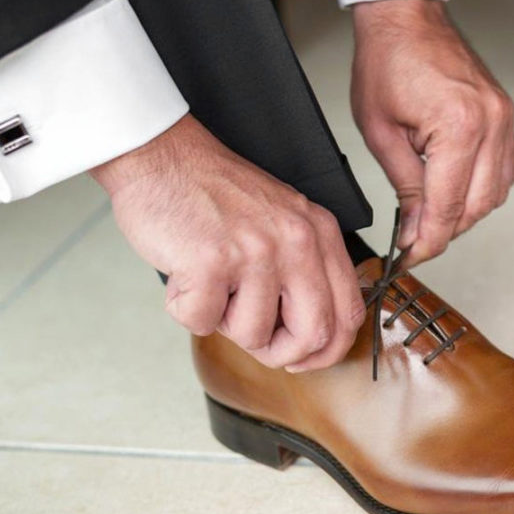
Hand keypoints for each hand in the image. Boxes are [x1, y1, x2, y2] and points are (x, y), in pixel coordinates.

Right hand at [91, 114, 364, 372]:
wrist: (164, 157)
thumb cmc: (216, 194)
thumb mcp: (284, 221)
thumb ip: (306, 270)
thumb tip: (312, 339)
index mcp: (320, 234)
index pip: (349, 314)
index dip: (327, 350)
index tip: (301, 357)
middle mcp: (297, 242)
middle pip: (314, 335)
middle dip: (280, 353)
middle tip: (255, 340)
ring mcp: (256, 252)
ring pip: (252, 334)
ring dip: (222, 322)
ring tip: (211, 283)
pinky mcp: (211, 262)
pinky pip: (202, 322)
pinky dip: (186, 309)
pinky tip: (185, 274)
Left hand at [351, 0, 513, 266]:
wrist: (407, 18)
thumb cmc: (387, 61)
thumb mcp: (380, 132)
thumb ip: (404, 185)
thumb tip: (413, 228)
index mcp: (458, 125)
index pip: (448, 204)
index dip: (428, 239)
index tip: (411, 257)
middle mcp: (491, 122)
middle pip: (479, 205)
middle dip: (446, 230)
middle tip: (415, 242)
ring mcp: (504, 118)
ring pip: (497, 192)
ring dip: (466, 212)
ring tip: (431, 216)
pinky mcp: (506, 115)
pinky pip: (506, 169)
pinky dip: (484, 189)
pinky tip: (458, 191)